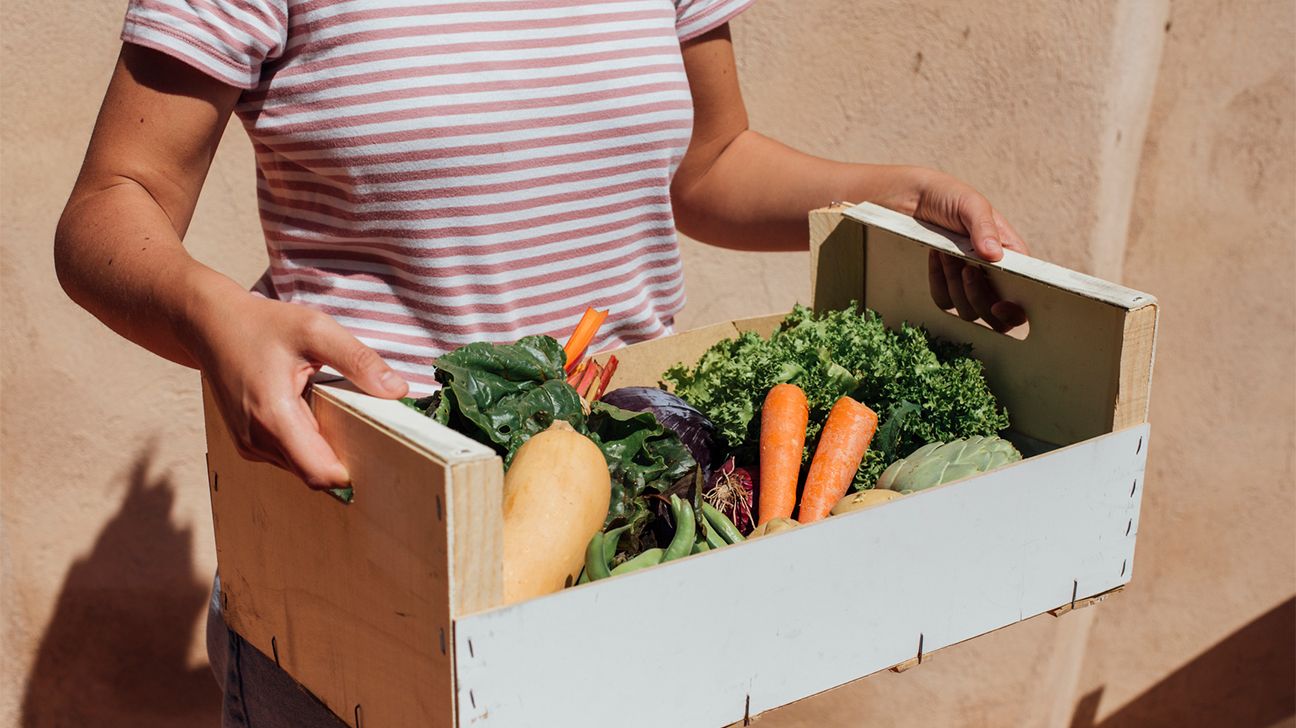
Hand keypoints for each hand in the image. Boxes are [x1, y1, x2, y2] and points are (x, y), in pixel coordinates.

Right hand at [189, 293, 408, 489]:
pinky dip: (308, 444)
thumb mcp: (315, 330)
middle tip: (373, 432)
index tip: (381, 452)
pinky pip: (288, 457)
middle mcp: (256, 440)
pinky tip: (315, 412)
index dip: (354, 471)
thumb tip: (398, 390)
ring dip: (325, 450)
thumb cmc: (261, 325)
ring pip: (301, 468)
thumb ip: (358, 360)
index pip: (320, 473)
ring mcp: (249, 444)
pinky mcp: (248, 442)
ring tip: (339, 414)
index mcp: (273, 417)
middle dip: (345, 460)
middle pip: (314, 474)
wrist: (209, 325)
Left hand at [903, 169, 1031, 332]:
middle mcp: (994, 273)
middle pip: (995, 312)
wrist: (912, 198)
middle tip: (966, 268)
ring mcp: (969, 282)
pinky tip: (936, 257)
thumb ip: (984, 227)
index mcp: (1011, 256)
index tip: (998, 305)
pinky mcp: (945, 285)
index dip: (1015, 309)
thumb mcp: (970, 205)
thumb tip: (994, 256)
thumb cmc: (949, 196)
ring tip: (947, 252)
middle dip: (979, 296)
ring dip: (955, 284)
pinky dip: (938, 281)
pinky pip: (943, 300)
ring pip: (968, 310)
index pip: (1023, 292)